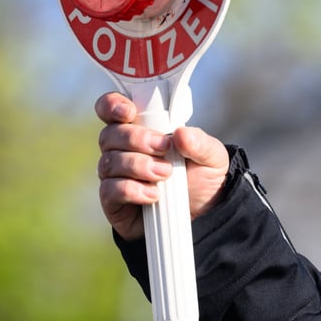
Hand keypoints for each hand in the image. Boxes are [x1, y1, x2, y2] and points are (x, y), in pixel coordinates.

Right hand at [95, 92, 229, 239]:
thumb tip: (181, 134)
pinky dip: (131, 190)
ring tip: (165, 174)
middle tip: (164, 148)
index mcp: (138, 128)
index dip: (112, 105)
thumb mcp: (211, 157)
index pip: (110, 109)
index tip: (129, 112)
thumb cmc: (200, 177)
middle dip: (136, 139)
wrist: (201, 215)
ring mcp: (114, 175)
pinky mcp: (113, 200)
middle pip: (109, 135)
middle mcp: (120, 149)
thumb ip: (199, 143)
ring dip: (138, 165)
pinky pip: (110, 190)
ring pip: (109, 162)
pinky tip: (153, 195)